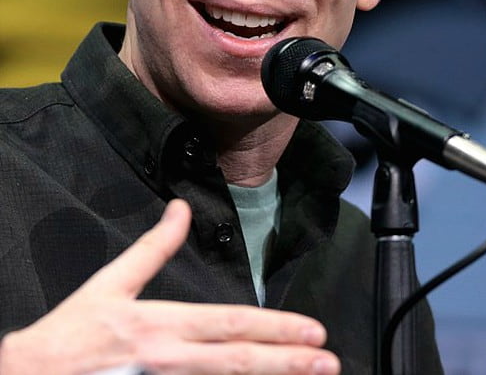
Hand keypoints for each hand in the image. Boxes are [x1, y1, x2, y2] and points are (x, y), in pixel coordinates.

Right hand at [0, 200, 339, 373]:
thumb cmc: (75, 332)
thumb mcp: (113, 282)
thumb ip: (153, 247)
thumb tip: (180, 208)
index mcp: (164, 327)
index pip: (232, 326)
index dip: (276, 329)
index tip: (313, 331)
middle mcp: (172, 361)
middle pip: (241, 362)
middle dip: (290, 362)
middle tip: (329, 362)